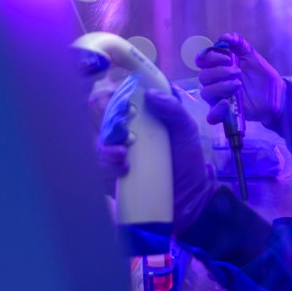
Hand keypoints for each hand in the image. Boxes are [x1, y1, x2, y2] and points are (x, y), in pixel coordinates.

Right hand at [99, 77, 217, 232]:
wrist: (191, 196)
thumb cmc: (188, 160)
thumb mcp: (186, 130)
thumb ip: (174, 110)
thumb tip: (151, 94)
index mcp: (142, 120)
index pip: (119, 103)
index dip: (116, 100)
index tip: (124, 105)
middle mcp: (126, 135)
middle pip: (104, 122)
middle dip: (110, 124)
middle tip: (124, 130)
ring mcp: (118, 156)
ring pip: (100, 145)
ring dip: (108, 147)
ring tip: (123, 153)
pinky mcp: (114, 177)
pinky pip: (101, 169)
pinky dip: (108, 166)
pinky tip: (123, 168)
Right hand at [196, 33, 286, 125]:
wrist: (276, 95)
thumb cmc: (262, 75)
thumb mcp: (253, 57)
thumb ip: (239, 44)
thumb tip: (224, 37)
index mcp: (219, 67)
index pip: (202, 60)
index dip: (211, 58)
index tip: (228, 58)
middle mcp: (215, 82)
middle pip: (203, 76)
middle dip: (219, 72)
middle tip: (238, 72)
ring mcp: (219, 98)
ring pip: (206, 93)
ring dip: (220, 87)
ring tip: (238, 85)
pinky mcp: (225, 113)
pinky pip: (211, 116)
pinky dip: (216, 111)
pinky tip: (226, 104)